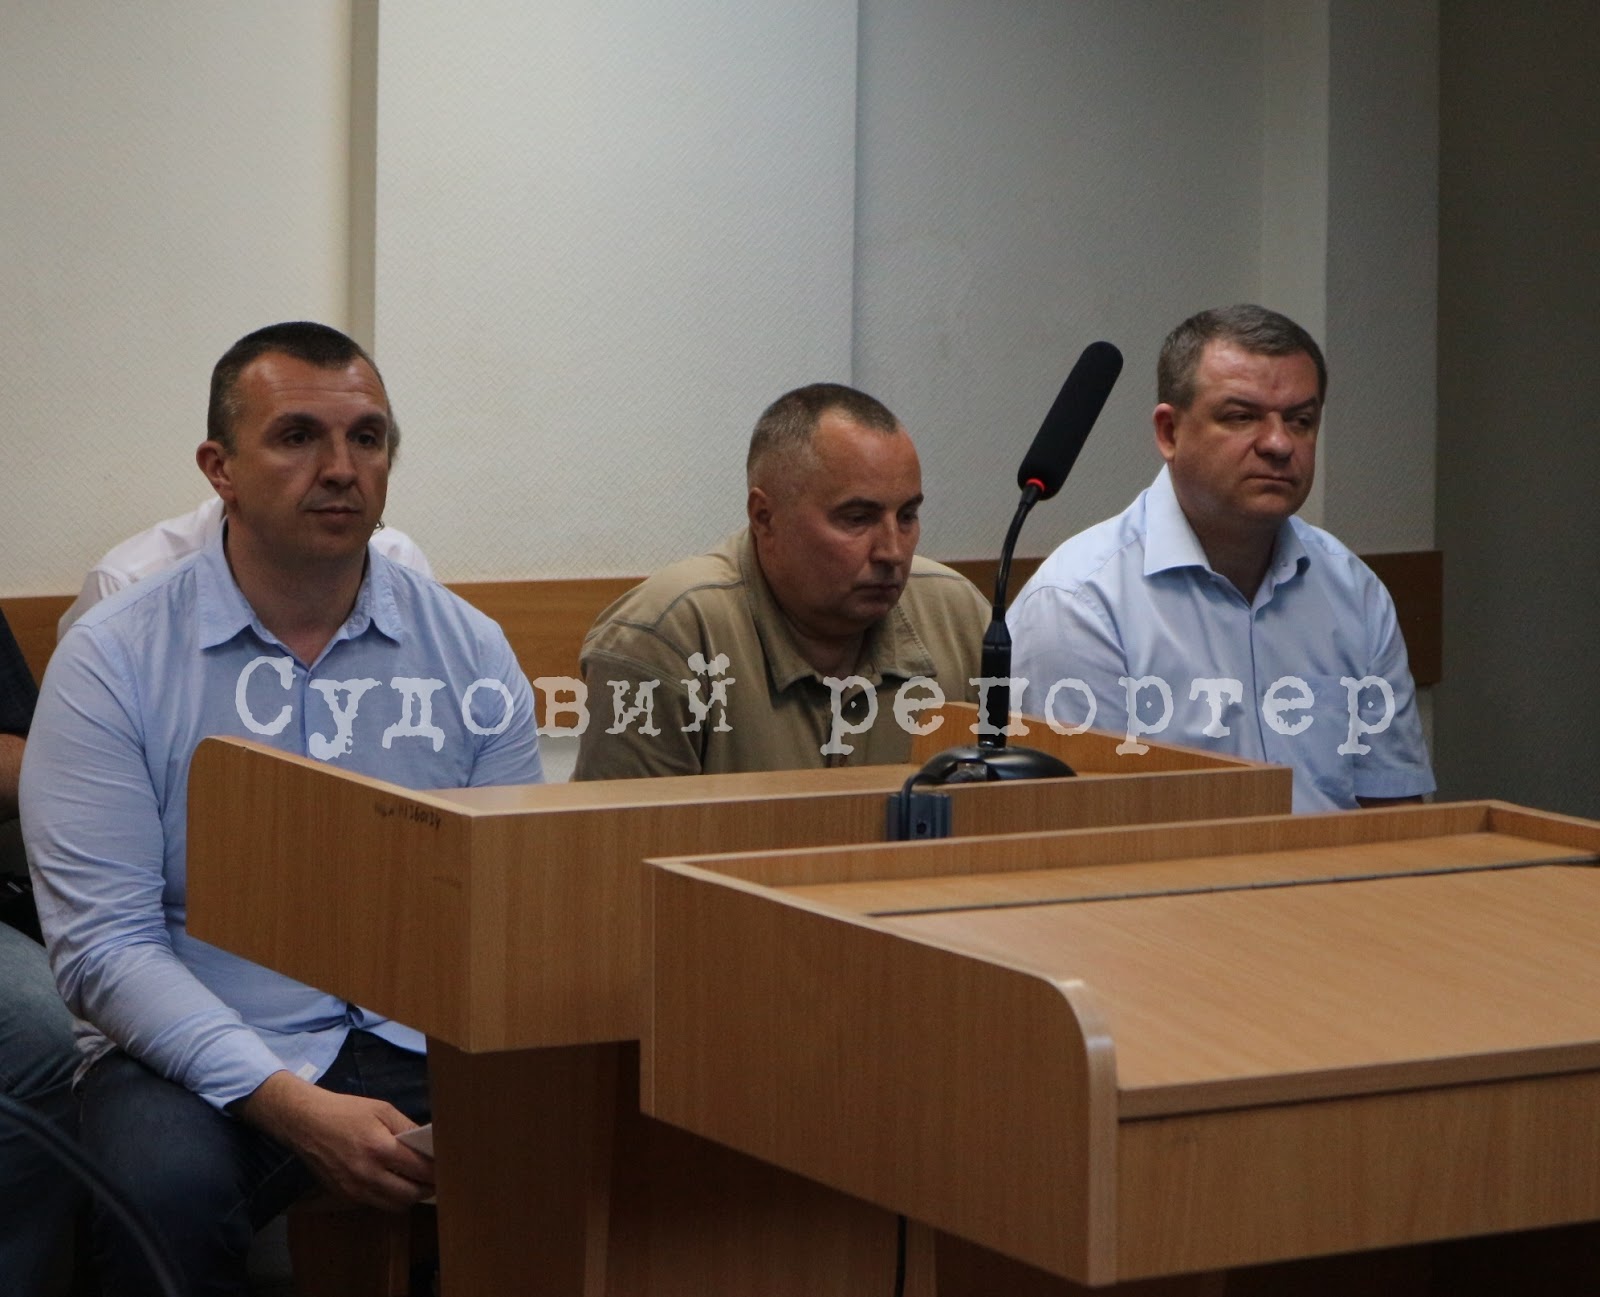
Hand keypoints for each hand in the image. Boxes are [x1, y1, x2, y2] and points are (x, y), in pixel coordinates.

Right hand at [238, 1070, 434, 1209]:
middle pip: (409, 1195)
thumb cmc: (346, 1111)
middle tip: (435, 1178)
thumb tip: (429, 1143)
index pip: (419, 1170)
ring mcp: (354, 1189)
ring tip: (416, 1182)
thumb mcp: (382, 1109)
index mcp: (380, 1149)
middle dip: (426, 1188)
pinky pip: (375, 1203)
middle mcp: (368, 1174)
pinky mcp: (344, 1195)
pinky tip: (393, 1183)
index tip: (448, 1167)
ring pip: (393, 1205)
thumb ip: (407, 1127)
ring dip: (409, 1197)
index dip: (437, 1171)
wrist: (305, 1122)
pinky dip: (389, 1198)